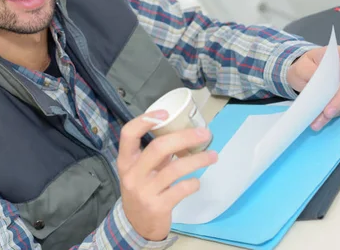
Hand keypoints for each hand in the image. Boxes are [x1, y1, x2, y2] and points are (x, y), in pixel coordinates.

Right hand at [117, 110, 217, 240]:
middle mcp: (133, 174)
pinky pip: (181, 189)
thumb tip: (184, 133)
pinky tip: (197, 181)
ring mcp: (145, 191)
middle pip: (158, 148)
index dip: (145, 120)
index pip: (128, 134)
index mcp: (126, 161)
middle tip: (204, 134)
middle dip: (185, 138)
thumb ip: (155, 154)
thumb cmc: (141, 189)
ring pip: (175, 169)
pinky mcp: (158, 206)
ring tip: (212, 156)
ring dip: (197, 160)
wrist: (136, 225)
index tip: (165, 113)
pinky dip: (193, 183)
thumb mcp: (140, 170)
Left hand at [287, 46, 339, 130]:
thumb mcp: (301, 66)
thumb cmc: (303, 66)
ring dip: (334, 111)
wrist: (299, 76)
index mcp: (338, 55)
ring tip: (319, 120)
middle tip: (328, 111)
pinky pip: (339, 107)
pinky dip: (329, 116)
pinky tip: (318, 121)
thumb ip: (310, 71)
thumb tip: (320, 82)